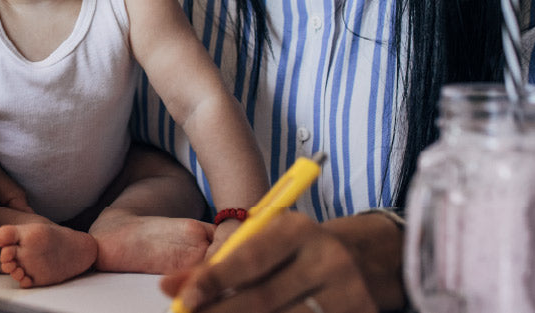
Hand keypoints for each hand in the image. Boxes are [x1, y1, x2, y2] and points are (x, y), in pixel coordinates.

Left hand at [160, 212, 404, 312]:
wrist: (365, 260)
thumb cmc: (295, 252)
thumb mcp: (265, 242)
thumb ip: (220, 263)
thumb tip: (169, 287)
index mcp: (298, 230)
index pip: (250, 257)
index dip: (214, 280)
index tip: (182, 298)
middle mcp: (327, 259)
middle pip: (263, 299)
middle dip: (220, 312)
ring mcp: (346, 294)